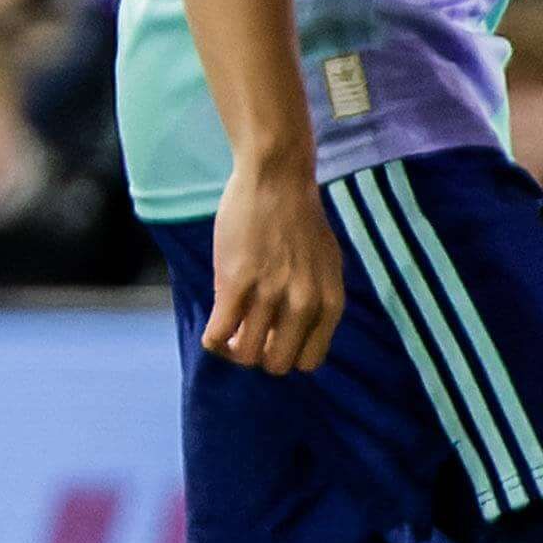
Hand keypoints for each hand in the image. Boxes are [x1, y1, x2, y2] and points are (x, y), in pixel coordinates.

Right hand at [204, 157, 343, 373]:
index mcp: (329, 302)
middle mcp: (304, 303)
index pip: (309, 361)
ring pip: (245, 354)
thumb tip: (288, 335)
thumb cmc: (299, 219)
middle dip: (258, 356)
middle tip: (246, 336)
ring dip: (232, 348)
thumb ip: (315, 301)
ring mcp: (269, 293)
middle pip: (276, 364)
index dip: (286, 354)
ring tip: (227, 330)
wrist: (276, 179)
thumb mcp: (325, 266)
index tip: (272, 338)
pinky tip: (214, 325)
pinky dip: (212, 340)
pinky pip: (218, 334)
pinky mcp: (235, 282)